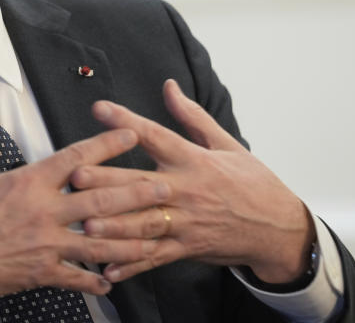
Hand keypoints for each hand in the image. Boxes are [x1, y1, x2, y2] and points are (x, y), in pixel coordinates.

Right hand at [0, 98, 170, 322]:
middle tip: (165, 187)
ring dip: (131, 238)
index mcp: (28, 183)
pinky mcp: (42, 273)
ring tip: (157, 235)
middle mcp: (44, 212)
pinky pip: (77, 278)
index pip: (75, 157)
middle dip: (136, 193)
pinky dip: (97, 280)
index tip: (132, 134)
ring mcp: (46, 245)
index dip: (106, 144)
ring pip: (99, 241)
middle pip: (100, 200)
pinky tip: (114, 281)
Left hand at [71, 79, 312, 284]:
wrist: (278, 228)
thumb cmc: (252, 183)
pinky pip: (155, 257)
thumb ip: (191, 116)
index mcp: (194, 160)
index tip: (100, 109)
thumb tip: (169, 86)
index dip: (127, 121)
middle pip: (141, 183)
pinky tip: (108, 267)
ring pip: (144, 223)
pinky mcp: (188, 248)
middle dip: (107, 180)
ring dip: (114, 224)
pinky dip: (131, 264)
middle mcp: (187, 190)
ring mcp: (186, 222)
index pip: (156, 135)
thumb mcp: (226, 144)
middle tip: (76, 176)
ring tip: (85, 222)